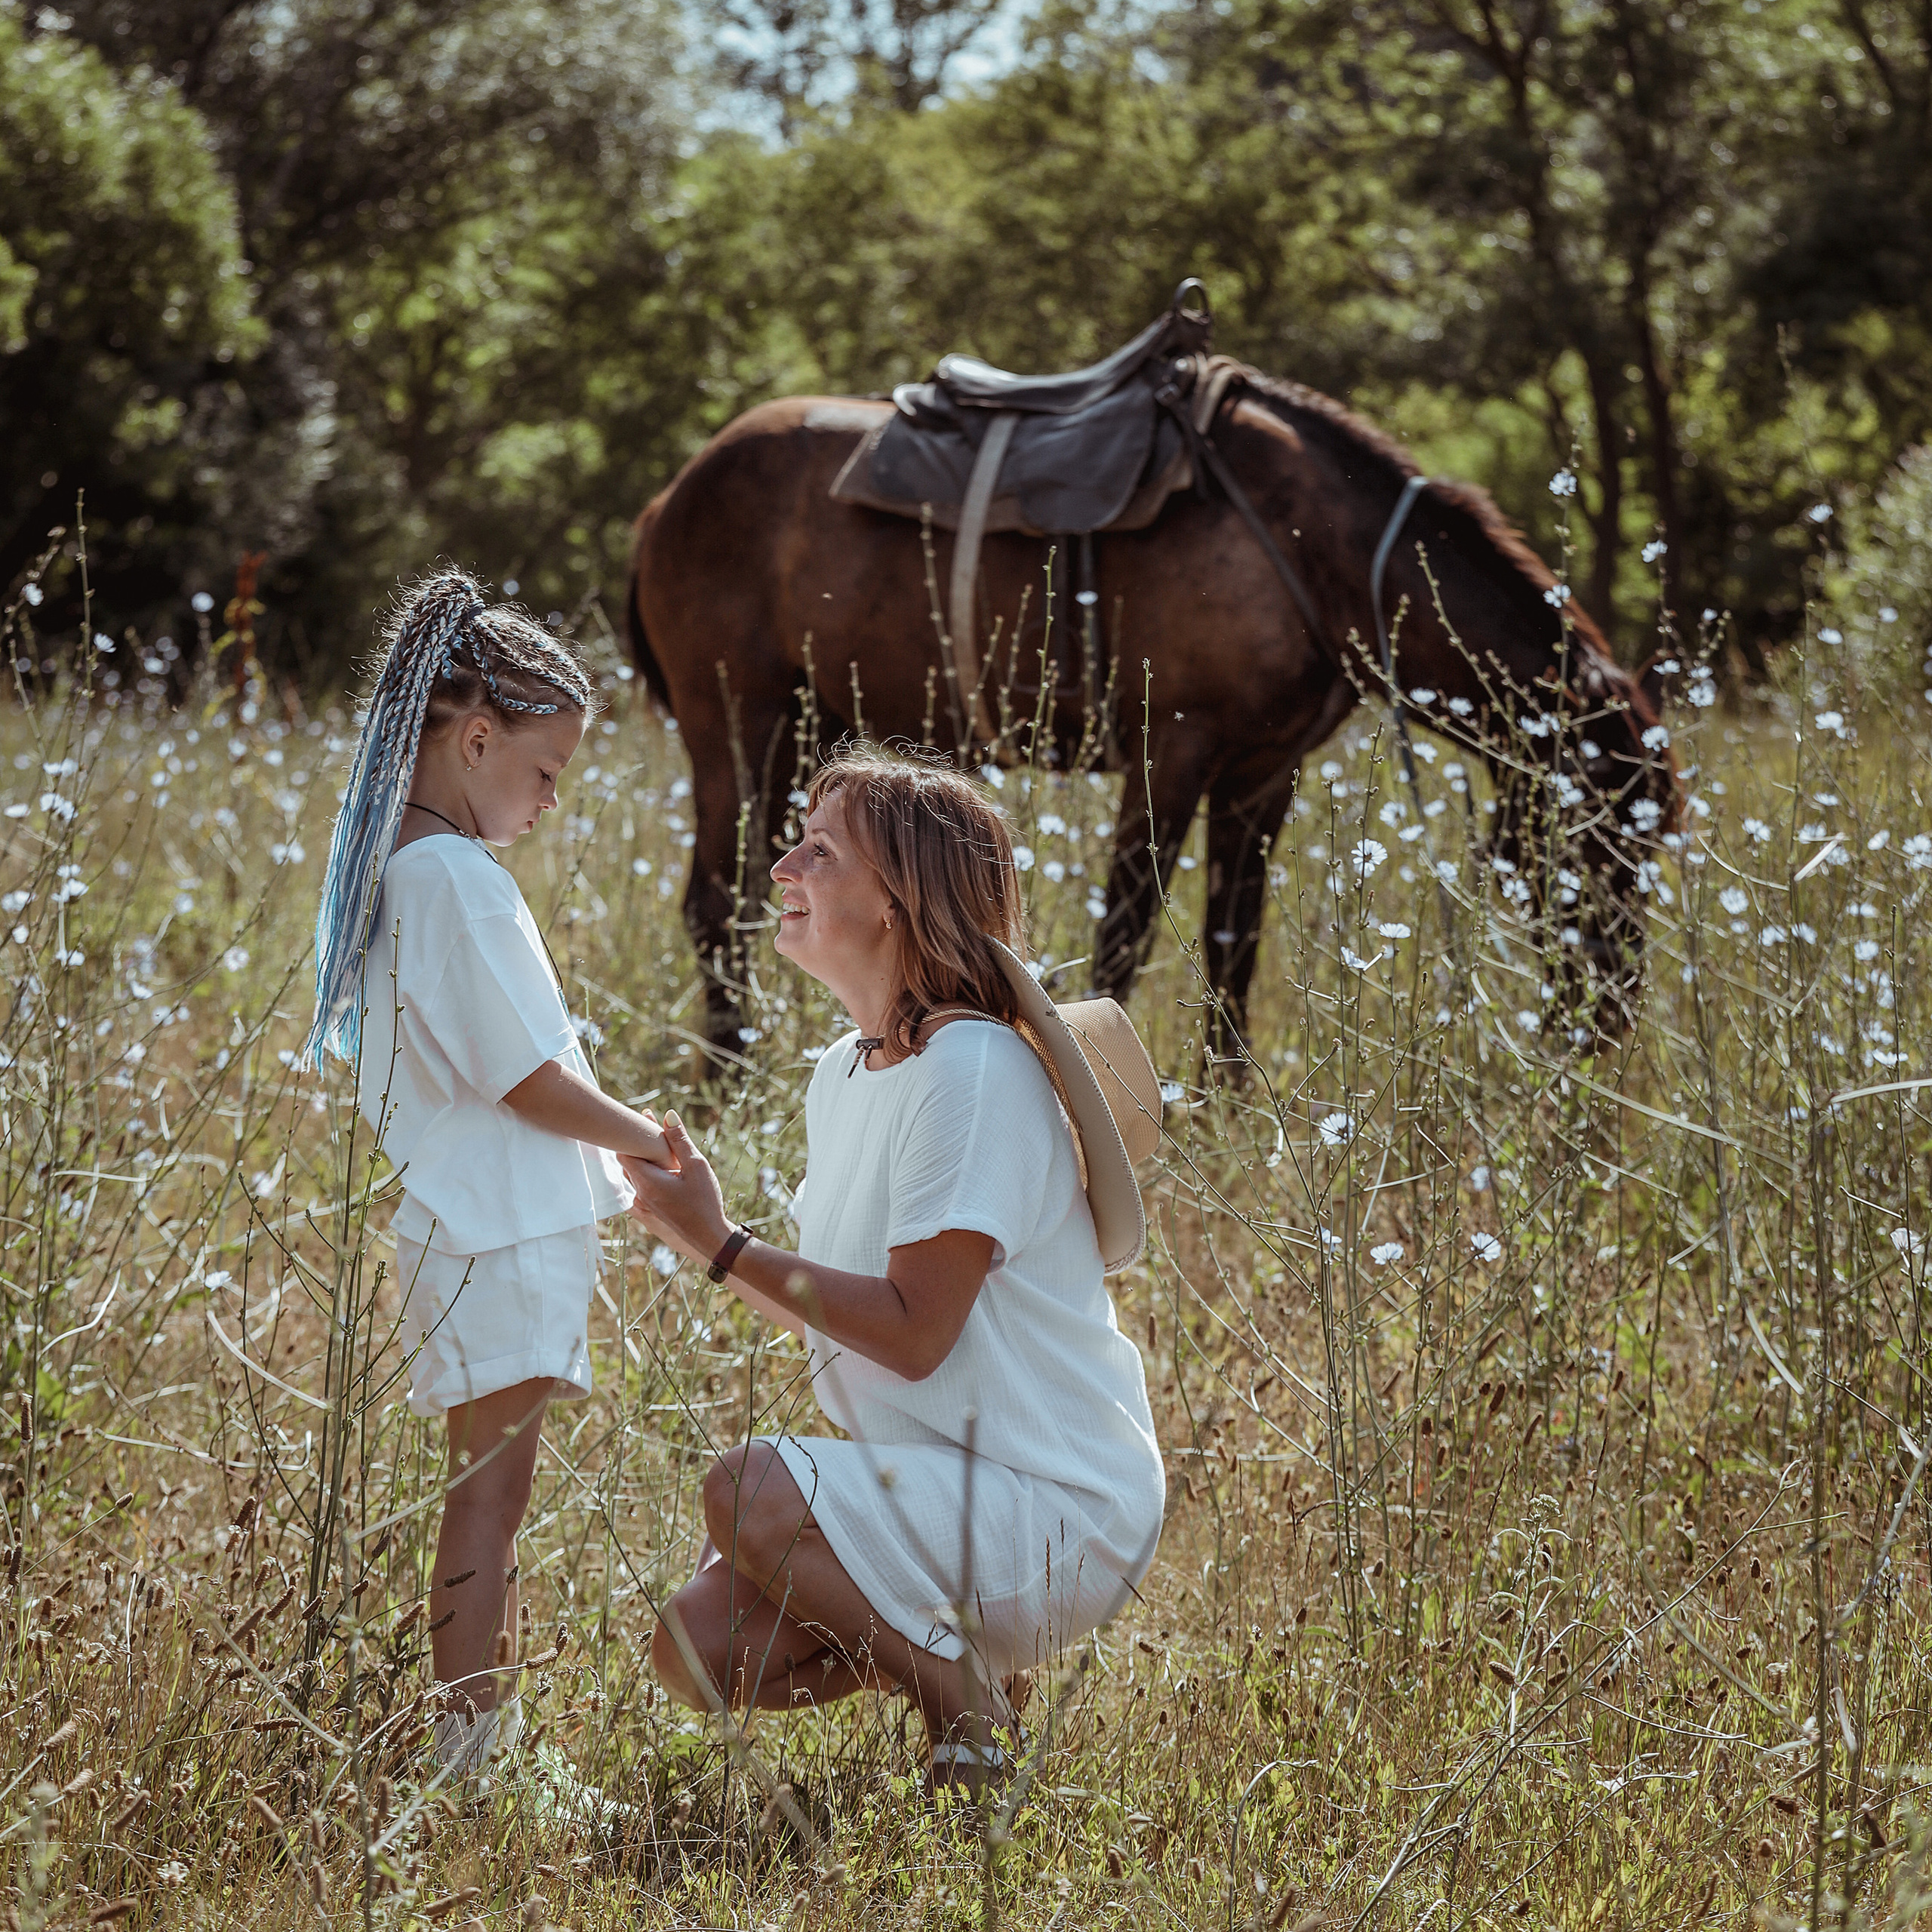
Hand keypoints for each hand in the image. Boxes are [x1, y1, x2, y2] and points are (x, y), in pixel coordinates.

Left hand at [621, 1112, 729, 1261]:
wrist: (710, 1237)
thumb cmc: (705, 1202)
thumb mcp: (696, 1166)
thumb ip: (679, 1140)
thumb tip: (667, 1114)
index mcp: (647, 1181)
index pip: (624, 1151)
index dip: (631, 1134)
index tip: (644, 1121)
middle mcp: (640, 1192)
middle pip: (628, 1161)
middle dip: (637, 1144)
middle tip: (652, 1127)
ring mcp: (644, 1203)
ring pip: (634, 1174)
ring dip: (643, 1158)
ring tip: (658, 1145)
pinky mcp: (650, 1210)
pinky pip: (639, 1186)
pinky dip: (645, 1173)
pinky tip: (660, 1168)